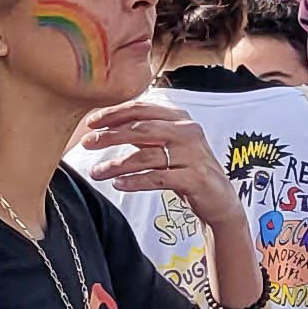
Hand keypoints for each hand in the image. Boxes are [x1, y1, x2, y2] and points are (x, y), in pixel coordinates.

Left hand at [77, 100, 241, 225]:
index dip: (113, 114)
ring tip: (97, 172)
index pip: (141, 109)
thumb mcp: (167, 145)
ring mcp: (193, 155)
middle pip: (141, 129)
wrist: (220, 200)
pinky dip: (135, 181)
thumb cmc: (188, 169)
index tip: (91, 123)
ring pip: (146, 156)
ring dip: (116, 164)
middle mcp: (188, 132)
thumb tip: (105, 127)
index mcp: (179, 118)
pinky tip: (119, 184)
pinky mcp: (194, 179)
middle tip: (87, 143)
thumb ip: (143, 133)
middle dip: (110, 135)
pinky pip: (157, 178)